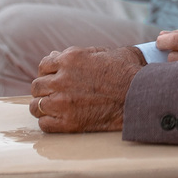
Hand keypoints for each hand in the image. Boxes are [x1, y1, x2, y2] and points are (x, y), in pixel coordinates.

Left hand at [30, 46, 144, 132]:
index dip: (48, 72)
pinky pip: (44, 124)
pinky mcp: (68, 123)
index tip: (53, 78)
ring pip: (36, 106)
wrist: (140, 96)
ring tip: (52, 108)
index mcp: (70, 59)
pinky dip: (48, 122)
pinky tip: (57, 119)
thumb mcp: (105, 52)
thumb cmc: (128, 71)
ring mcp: (63, 102)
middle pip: (36, 86)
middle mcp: (62, 80)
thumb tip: (57, 55)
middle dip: (44, 89)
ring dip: (43, 106)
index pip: (43, 65)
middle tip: (53, 93)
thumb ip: (78, 53)